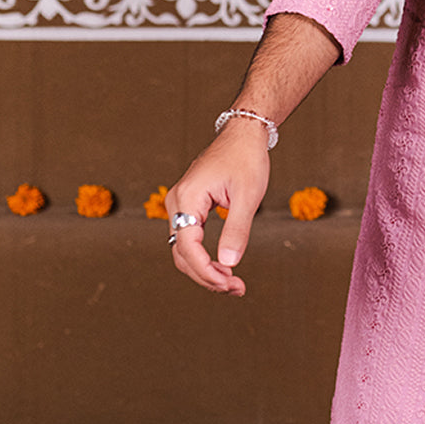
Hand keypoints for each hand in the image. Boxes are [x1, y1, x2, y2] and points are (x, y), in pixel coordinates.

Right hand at [166, 118, 270, 295]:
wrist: (243, 135)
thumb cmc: (247, 159)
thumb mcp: (248, 196)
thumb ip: (237, 230)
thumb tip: (229, 263)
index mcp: (187, 198)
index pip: (188, 247)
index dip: (207, 270)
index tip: (230, 282)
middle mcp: (176, 203)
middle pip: (182, 253)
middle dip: (207, 276)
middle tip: (237, 288)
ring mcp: (180, 205)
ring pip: (185, 250)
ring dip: (206, 270)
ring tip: (234, 283)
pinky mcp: (188, 207)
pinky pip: (190, 239)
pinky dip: (205, 257)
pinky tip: (225, 267)